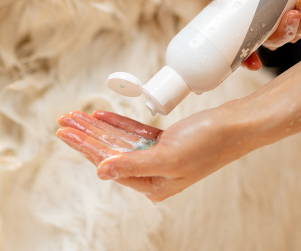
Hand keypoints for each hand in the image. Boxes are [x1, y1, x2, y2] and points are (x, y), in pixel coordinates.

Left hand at [57, 107, 250, 202]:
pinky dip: (118, 123)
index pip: (109, 164)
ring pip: (120, 140)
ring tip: (76, 116)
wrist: (236, 125)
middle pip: (110, 151)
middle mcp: (153, 172)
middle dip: (86, 135)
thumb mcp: (168, 157)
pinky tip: (101, 117)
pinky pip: (135, 132)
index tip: (64, 132)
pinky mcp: (165, 140)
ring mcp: (159, 155)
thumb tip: (100, 172)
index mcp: (153, 184)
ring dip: (98, 128)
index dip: (84, 146)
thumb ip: (132, 164)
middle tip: (63, 121)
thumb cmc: (209, 143)